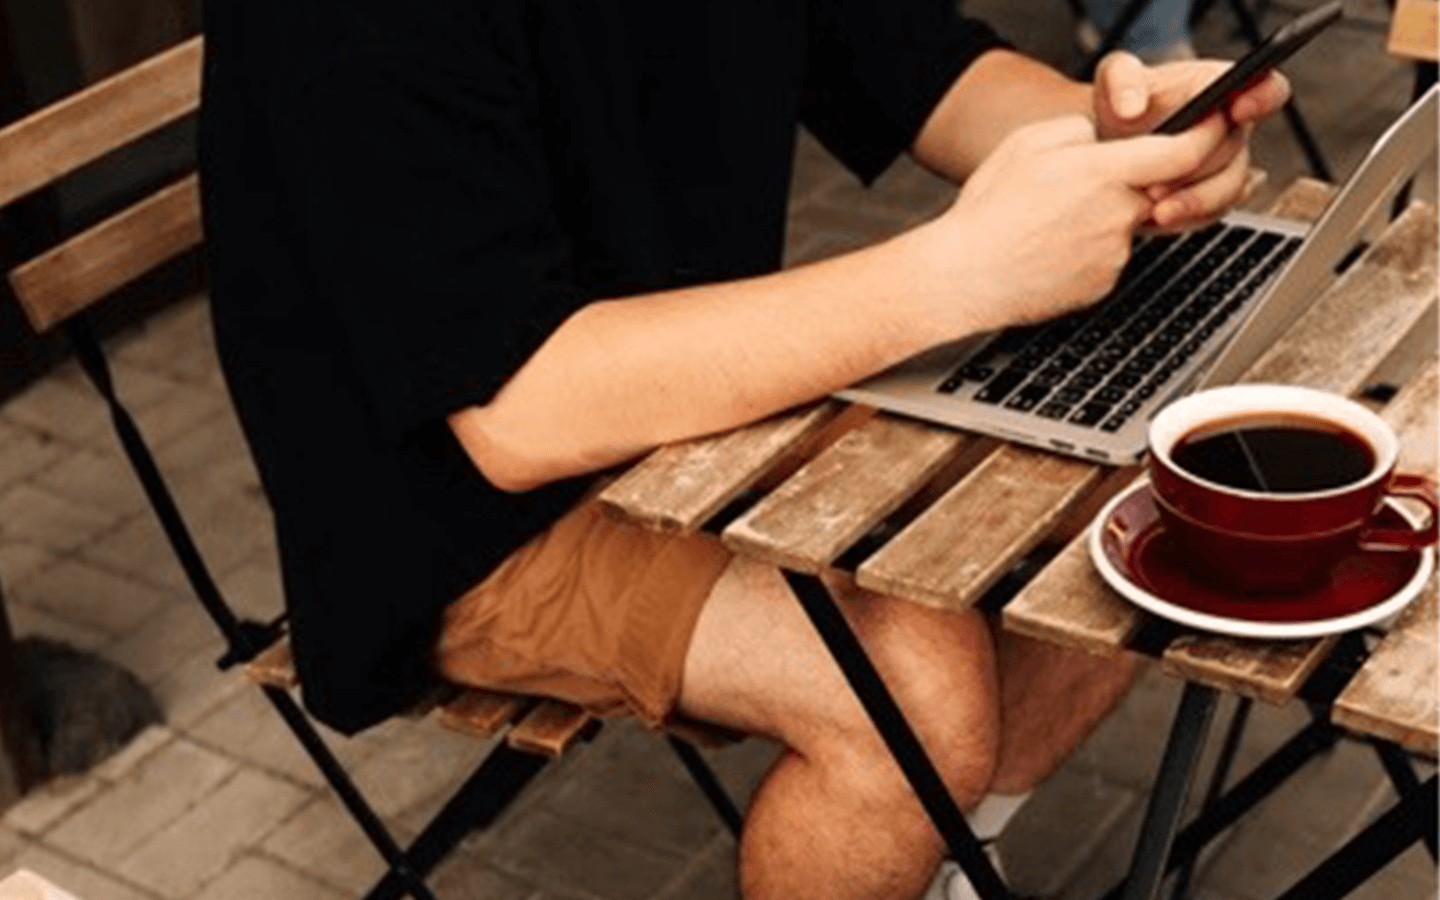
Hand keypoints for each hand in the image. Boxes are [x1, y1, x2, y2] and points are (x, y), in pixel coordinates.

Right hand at [919, 113, 1227, 329]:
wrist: (964, 276)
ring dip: (1098, 221)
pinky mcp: (1102, 284)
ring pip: (1124, 226)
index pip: (1182, 152)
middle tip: (1077, 190)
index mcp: (1103, 172)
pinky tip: (1046, 252)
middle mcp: (1118, 214)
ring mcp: (1114, 254)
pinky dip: (1084, 253)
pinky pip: (1106, 259)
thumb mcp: (1025, 143)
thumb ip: (1076, 129)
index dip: (1205, 138)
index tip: (1211, 132)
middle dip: (1127, 185)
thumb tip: (1099, 137)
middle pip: (1152, 190)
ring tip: (1045, 226)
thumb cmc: (988, 212)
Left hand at [1092, 52, 1290, 229]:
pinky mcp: (1207, 198)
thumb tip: (1131, 108)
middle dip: (1201, 167)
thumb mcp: (1114, 79)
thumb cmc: (1120, 104)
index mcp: (1221, 89)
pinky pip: (1210, 214)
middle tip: (1164, 177)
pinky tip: (1155, 216)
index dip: (1263, 97)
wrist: (1105, 146)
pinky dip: (1185, 218)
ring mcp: (1221, 166)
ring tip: (1156, 207)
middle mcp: (1229, 129)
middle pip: (1239, 150)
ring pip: (1229, 189)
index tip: (1238, 109)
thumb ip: (1121, 79)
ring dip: (1194, 200)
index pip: (1268, 88)